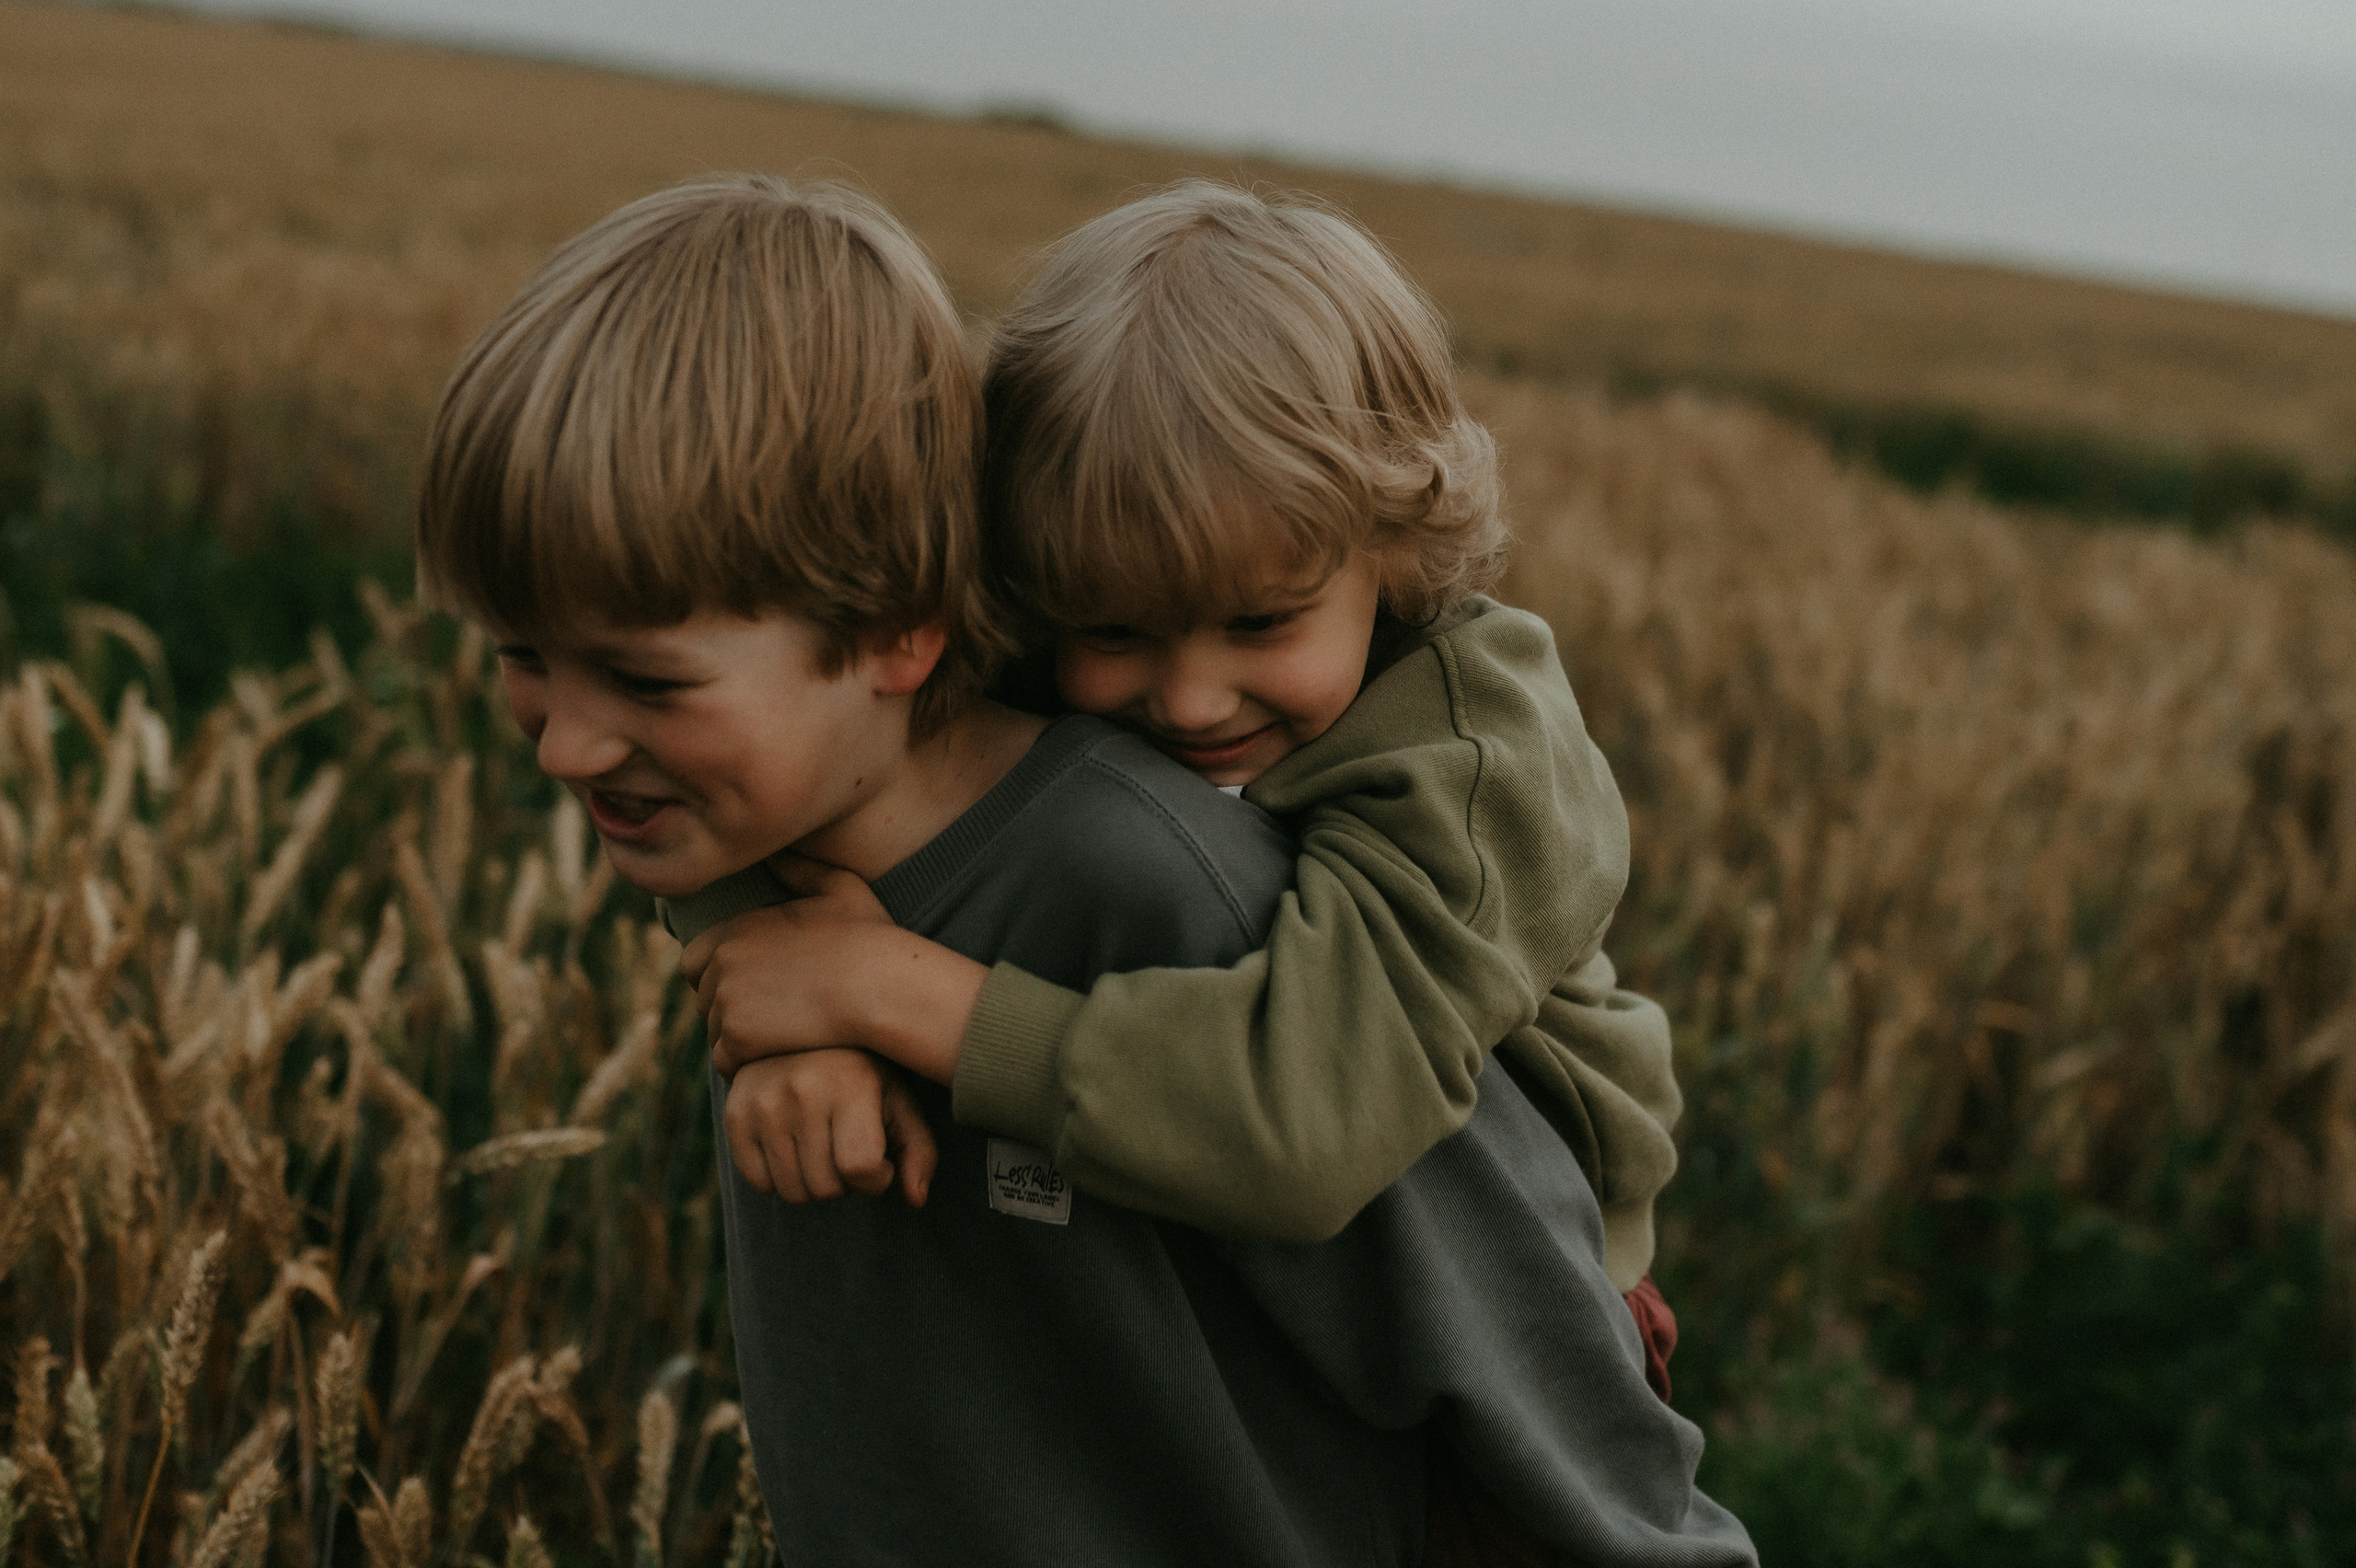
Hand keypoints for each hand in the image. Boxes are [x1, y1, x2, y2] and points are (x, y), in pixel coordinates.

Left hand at [678, 856, 894, 1075]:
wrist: (880, 986)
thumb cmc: (869, 939)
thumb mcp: (841, 889)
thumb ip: (803, 870)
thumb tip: (776, 853)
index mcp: (736, 929)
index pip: (696, 960)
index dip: (721, 976)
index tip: (757, 987)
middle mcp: (722, 963)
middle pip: (703, 999)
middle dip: (729, 1009)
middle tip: (774, 1017)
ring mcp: (725, 1003)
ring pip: (715, 1032)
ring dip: (740, 1039)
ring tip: (783, 1036)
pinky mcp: (737, 1041)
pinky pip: (725, 1061)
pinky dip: (747, 1064)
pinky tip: (781, 1054)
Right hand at [719, 1048, 937, 1206]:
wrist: (802, 1033)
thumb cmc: (863, 1075)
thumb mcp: (899, 1102)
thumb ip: (918, 1151)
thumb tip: (916, 1200)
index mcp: (850, 1085)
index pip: (860, 1168)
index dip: (876, 1179)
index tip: (880, 1161)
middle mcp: (801, 1092)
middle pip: (825, 1188)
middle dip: (845, 1182)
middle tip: (847, 1151)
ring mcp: (762, 1104)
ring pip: (792, 1192)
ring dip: (813, 1182)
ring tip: (822, 1148)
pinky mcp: (734, 1115)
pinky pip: (758, 1183)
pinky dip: (779, 1178)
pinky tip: (793, 1146)